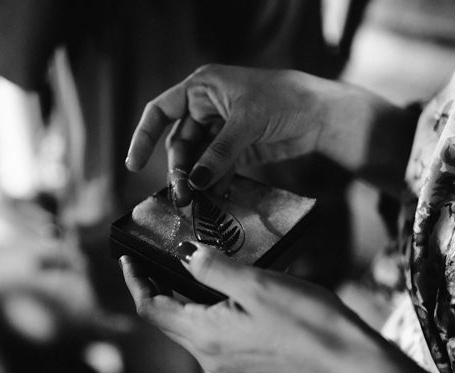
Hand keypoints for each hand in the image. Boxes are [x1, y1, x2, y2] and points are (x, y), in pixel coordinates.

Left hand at [119, 242, 373, 372]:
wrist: (347, 360)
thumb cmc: (306, 320)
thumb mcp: (256, 284)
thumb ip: (212, 268)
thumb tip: (185, 254)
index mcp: (205, 336)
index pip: (152, 309)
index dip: (136, 282)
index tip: (128, 259)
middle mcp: (211, 358)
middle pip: (169, 321)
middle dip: (158, 289)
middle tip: (156, 258)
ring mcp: (229, 367)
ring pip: (192, 330)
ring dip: (184, 301)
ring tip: (190, 270)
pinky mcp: (248, 368)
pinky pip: (214, 339)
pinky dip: (208, 314)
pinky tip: (226, 296)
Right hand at [126, 65, 346, 205]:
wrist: (321, 114)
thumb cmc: (285, 99)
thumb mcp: (247, 122)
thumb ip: (219, 153)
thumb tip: (195, 181)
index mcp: (202, 88)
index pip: (161, 111)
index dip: (144, 136)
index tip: (134, 163)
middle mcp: (207, 108)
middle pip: (180, 142)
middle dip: (179, 169)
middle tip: (182, 195)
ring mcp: (221, 130)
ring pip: (197, 159)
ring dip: (196, 180)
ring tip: (196, 201)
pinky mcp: (236, 149)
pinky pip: (215, 168)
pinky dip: (214, 182)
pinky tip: (215, 196)